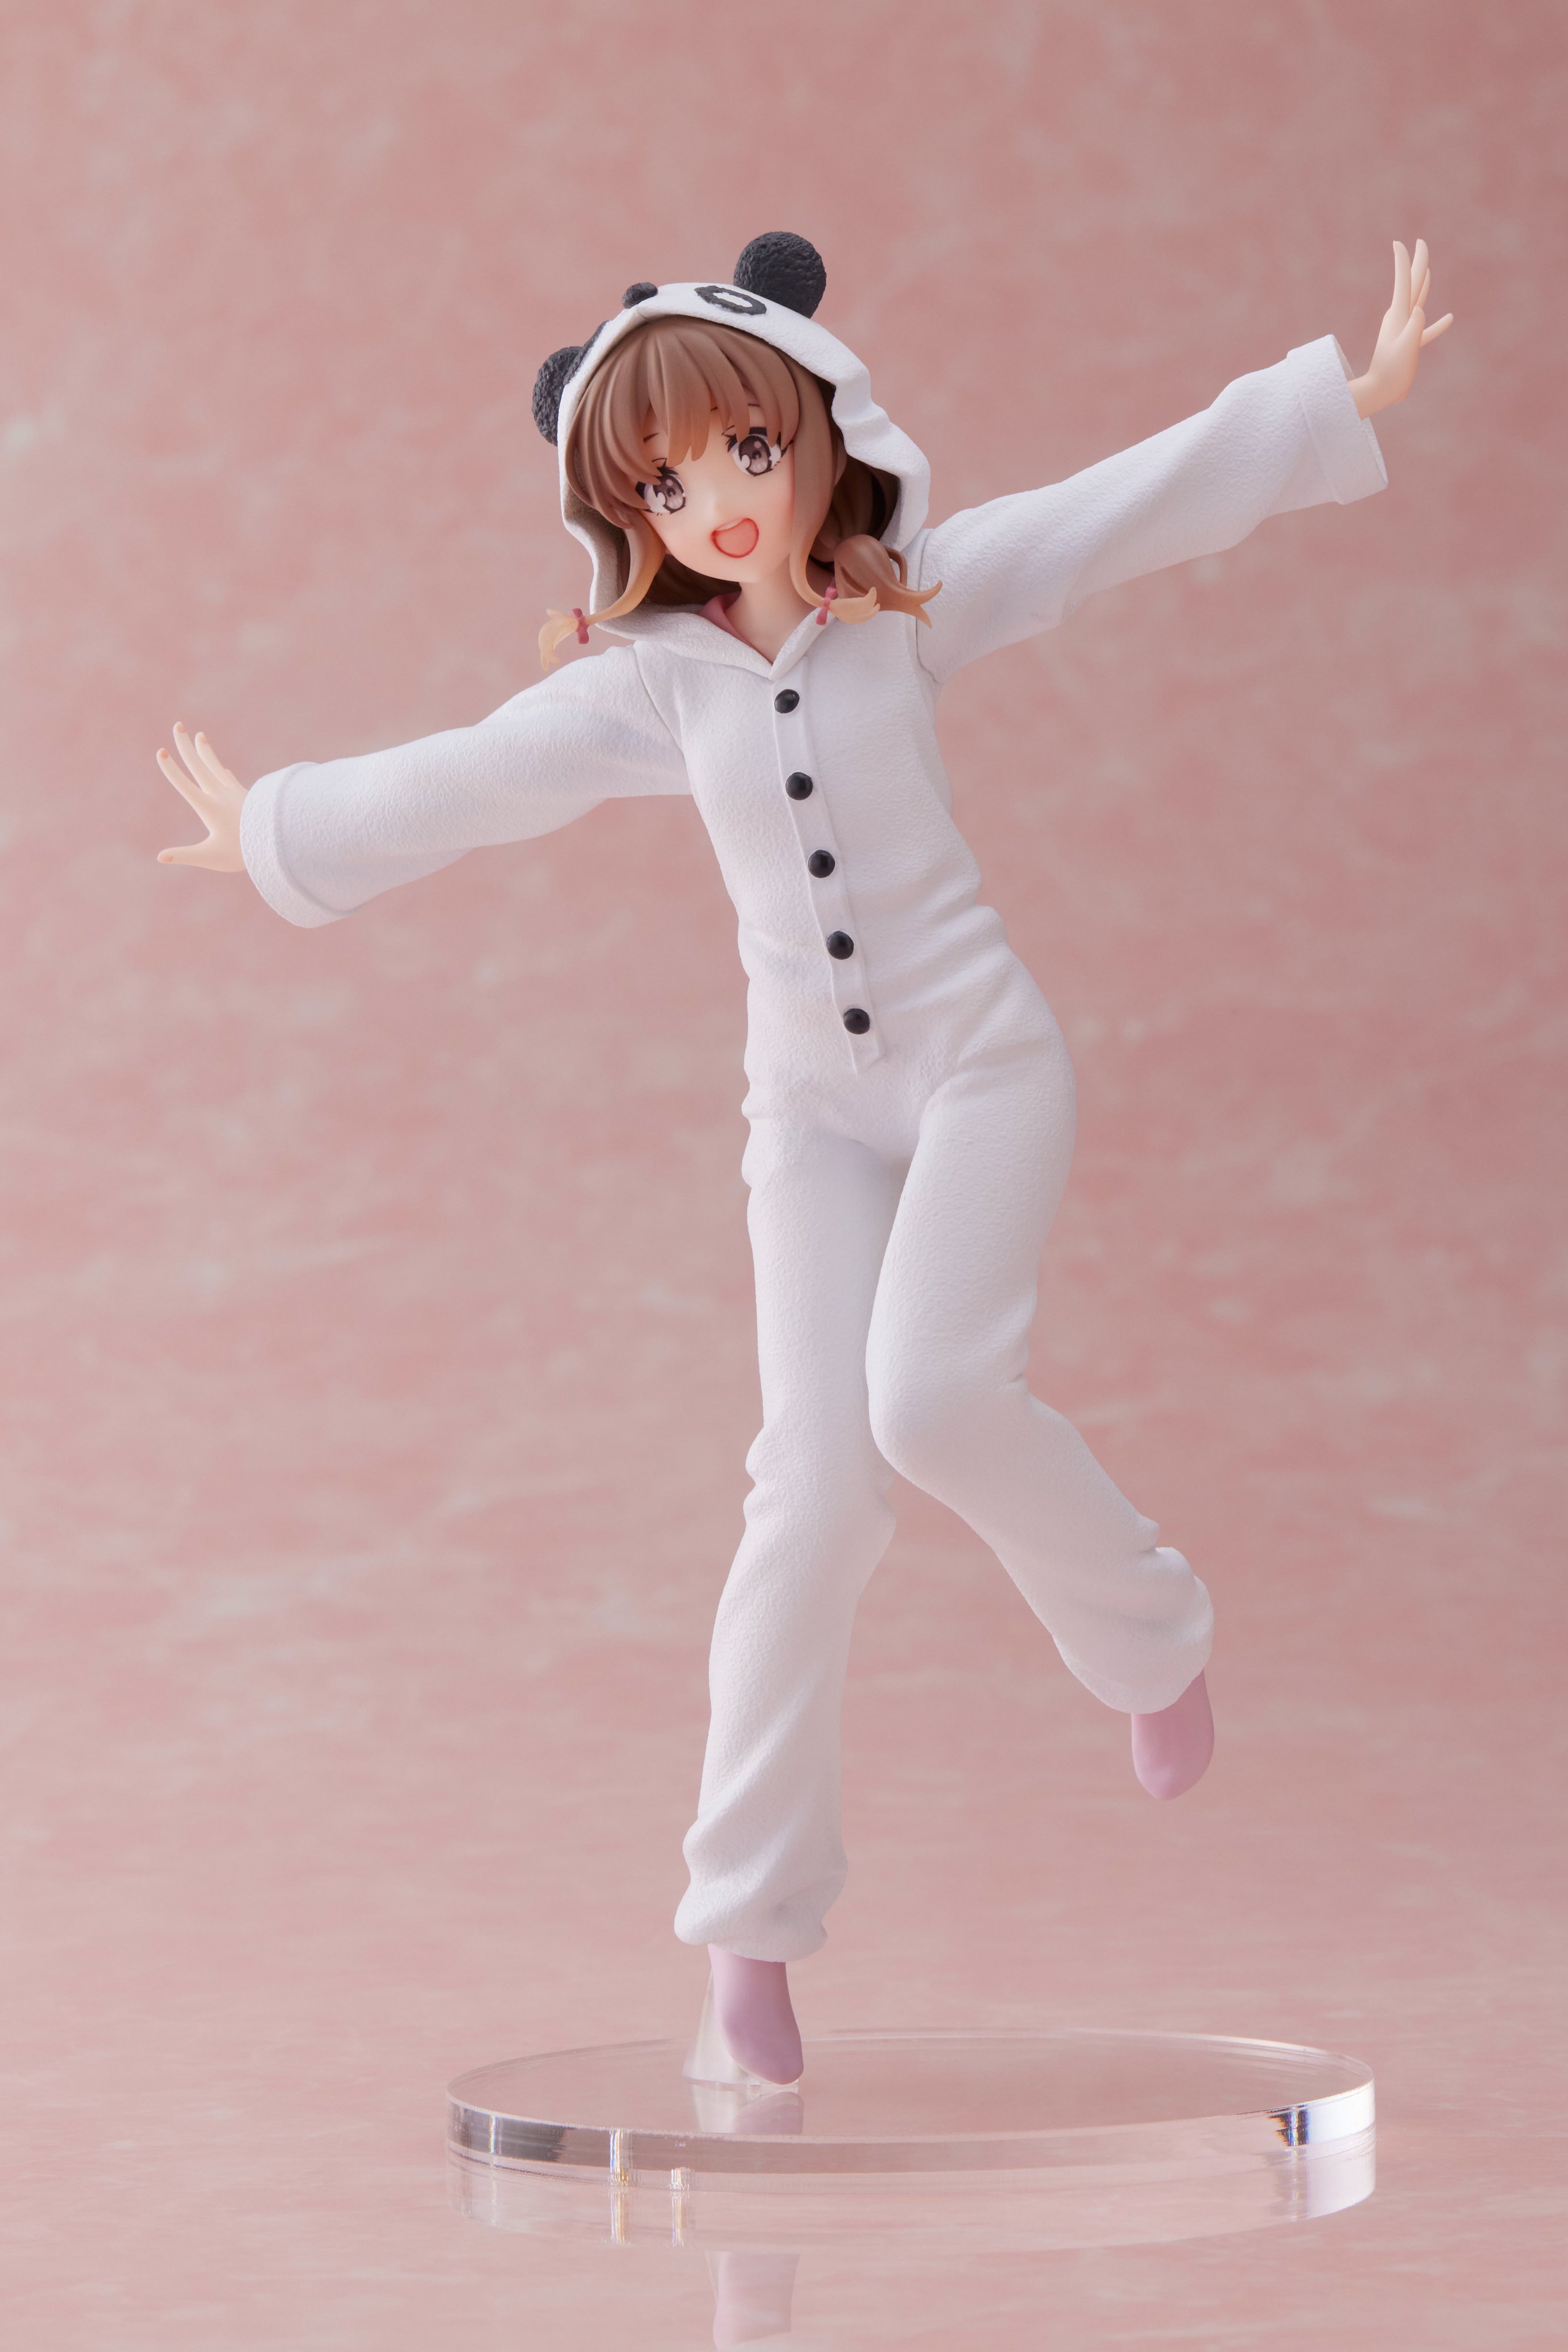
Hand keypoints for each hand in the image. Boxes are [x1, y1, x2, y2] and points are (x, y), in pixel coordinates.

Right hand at [157, 723, 247, 871]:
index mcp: (209, 807)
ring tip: (200, 735)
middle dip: (186, 746)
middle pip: (199, 766)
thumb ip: (184, 855)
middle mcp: (220, 795)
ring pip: (216, 767)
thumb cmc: (242, 853)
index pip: (185, 785)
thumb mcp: (210, 856)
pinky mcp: (247, 797)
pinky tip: (223, 769)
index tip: (161, 751)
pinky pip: (231, 780)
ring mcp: (234, 794)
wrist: (279, 844)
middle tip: (178, 725)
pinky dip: (222, 772)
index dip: (172, 769)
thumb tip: (159, 858)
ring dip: (206, 752)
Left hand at [1348, 238, 1453, 419]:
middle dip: (1417, 262)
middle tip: (1420, 242)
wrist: (1381, 391)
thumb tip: (1420, 310)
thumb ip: (1413, 328)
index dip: (1402, 261)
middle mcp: (1401, 317)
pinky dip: (1437, 324)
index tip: (1399, 243)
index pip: (1403, 282)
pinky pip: (1426, 330)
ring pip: (1418, 299)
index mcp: (1399, 315)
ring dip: (1423, 282)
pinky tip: (1449, 319)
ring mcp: (1406, 328)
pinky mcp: (1411, 343)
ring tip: (1426, 268)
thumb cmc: (1392, 373)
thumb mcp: (1404, 349)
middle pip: (1412, 283)